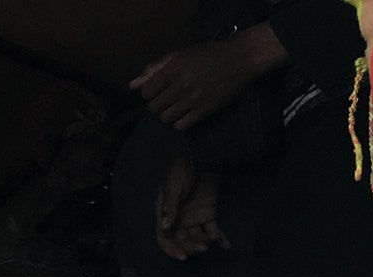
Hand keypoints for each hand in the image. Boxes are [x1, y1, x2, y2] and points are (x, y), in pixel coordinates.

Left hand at [129, 24, 287, 130]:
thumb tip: (132, 85)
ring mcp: (193, 99)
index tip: (159, 90)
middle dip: (158, 105)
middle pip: (154, 107)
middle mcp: (181, 85)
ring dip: (167, 115)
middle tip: (168, 99)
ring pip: (165, 118)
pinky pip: (181, 126)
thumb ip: (154, 69)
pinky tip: (186, 114)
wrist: (240, 60)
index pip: (146, 93)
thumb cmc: (208, 55)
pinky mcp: (204, 111)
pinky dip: (179, 123)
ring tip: (177, 107)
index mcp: (173, 69)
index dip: (150, 93)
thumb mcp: (180, 55)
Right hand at [155, 140, 227, 261]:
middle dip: (192, 247)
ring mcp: (193, 218)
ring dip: (206, 242)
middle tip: (203, 248)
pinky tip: (226, 246)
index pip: (164, 238)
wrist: (199, 156)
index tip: (183, 257)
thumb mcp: (173, 188)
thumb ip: (170, 207)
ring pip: (198, 238)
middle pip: (182, 241)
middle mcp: (178, 220)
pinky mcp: (208, 214)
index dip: (172, 249)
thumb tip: (166, 226)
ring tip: (216, 240)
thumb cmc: (180, 169)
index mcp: (165, 215)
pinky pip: (213, 230)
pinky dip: (219, 238)